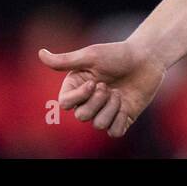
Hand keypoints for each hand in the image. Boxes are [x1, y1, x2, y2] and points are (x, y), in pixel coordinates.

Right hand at [38, 40, 165, 138]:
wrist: (146, 58)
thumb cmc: (117, 54)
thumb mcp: (90, 55)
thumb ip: (65, 60)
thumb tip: (40, 53)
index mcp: (77, 86)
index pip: (65, 104)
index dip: (79, 97)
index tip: (95, 82)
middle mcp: (88, 101)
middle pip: (82, 117)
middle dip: (97, 102)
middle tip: (108, 86)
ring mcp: (105, 111)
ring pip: (99, 125)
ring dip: (111, 108)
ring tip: (119, 93)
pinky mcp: (122, 118)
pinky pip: (115, 132)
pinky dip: (120, 119)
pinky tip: (126, 105)